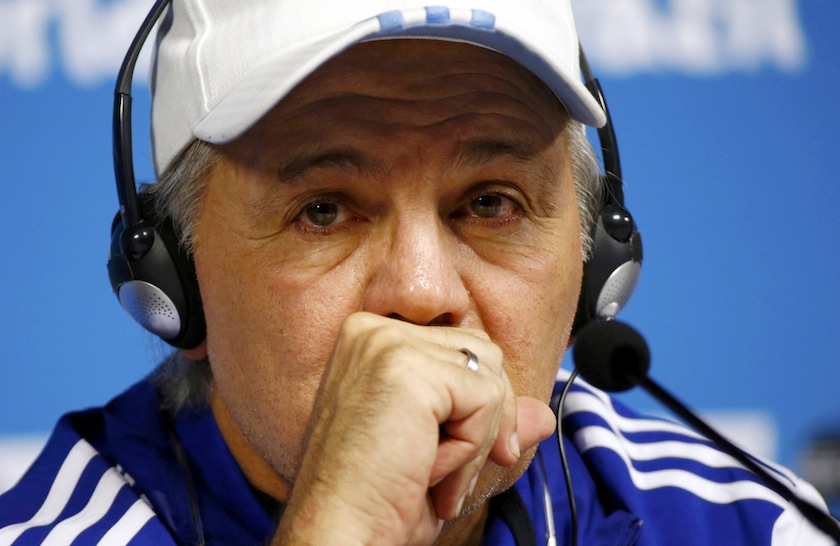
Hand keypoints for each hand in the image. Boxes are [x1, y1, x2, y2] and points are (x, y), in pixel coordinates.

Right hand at [273, 312, 555, 544]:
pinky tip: (427, 472)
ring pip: (489, 376)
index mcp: (372, 339)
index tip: (455, 458)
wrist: (338, 533)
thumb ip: (491, 423)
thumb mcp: (443, 453)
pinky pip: (484, 399)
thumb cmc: (377, 499)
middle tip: (445, 476)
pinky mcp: (405, 368)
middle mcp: (373, 330)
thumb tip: (545, 415)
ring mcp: (386, 343)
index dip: (476, 406)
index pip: (462, 348)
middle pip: (483, 353)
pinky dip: (470, 448)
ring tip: (431, 473)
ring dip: (475, 438)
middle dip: (483, 422)